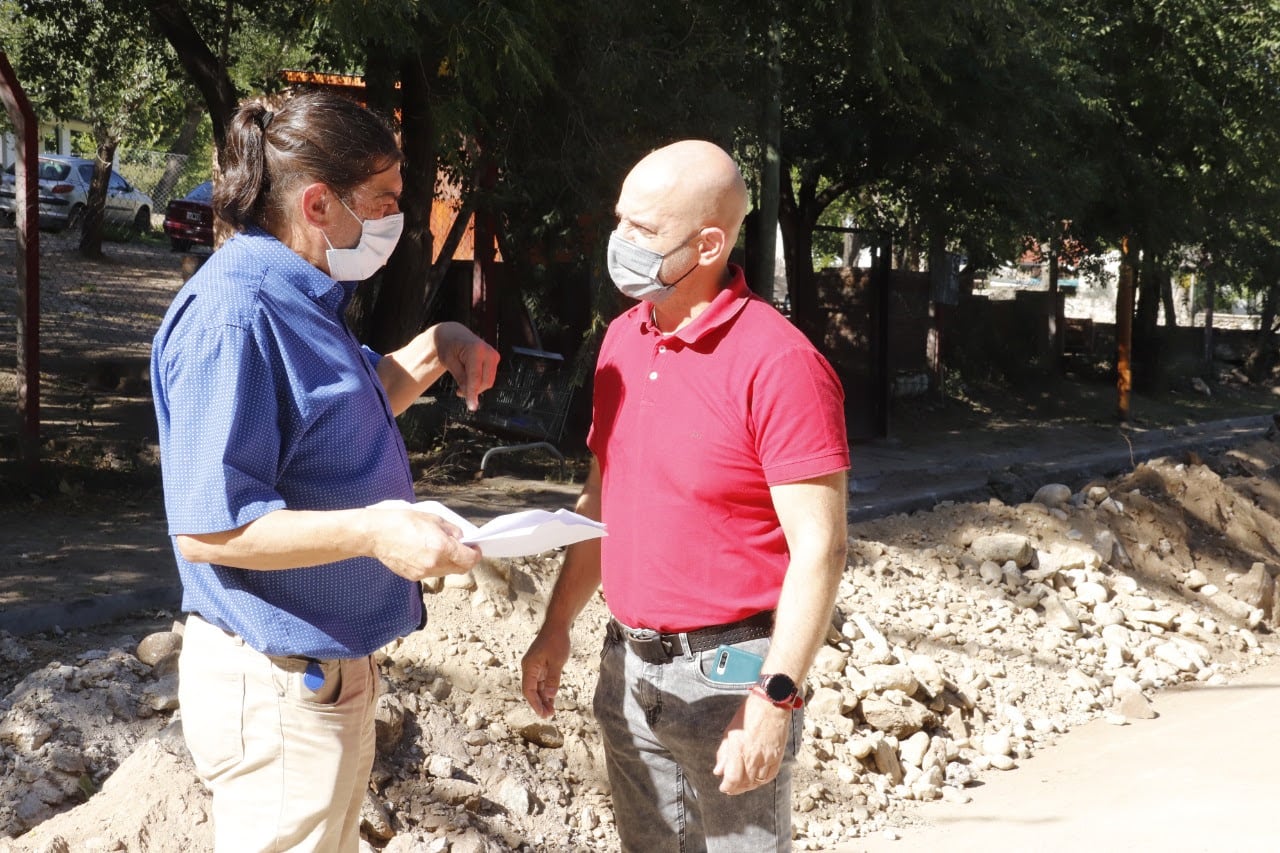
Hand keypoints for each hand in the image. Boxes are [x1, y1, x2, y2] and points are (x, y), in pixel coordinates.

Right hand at [365, 507, 480, 580]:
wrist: (377, 534)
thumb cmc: (403, 522)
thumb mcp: (433, 519)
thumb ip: (451, 530)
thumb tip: (461, 539)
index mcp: (442, 547)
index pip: (469, 559)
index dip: (476, 554)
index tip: (476, 548)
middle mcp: (434, 563)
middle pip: (460, 569)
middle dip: (465, 560)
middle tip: (464, 549)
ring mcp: (423, 572)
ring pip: (446, 572)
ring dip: (451, 563)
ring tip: (444, 550)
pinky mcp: (413, 577)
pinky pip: (432, 573)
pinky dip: (436, 566)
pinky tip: (428, 554)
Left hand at [431, 322, 498, 410]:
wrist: (453, 334)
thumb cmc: (448, 347)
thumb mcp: (449, 363)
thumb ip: (460, 378)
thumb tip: (469, 394)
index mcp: (475, 350)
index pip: (475, 378)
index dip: (473, 394)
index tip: (472, 407)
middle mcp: (488, 352)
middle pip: (485, 382)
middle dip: (473, 390)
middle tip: (458, 391)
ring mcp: (493, 355)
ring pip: (488, 381)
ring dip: (476, 387)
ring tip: (461, 383)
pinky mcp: (495, 359)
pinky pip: (488, 377)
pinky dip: (479, 382)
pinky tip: (468, 377)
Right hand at [521, 624, 571, 717]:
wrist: (557, 625)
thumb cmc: (557, 641)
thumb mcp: (557, 661)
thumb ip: (553, 679)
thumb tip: (549, 696)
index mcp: (529, 666)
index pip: (528, 690)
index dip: (534, 703)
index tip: (542, 714)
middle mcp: (529, 668)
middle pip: (531, 690)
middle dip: (539, 704)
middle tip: (548, 716)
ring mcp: (535, 667)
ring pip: (537, 687)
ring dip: (543, 699)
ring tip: (551, 712)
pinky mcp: (541, 665)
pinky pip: (542, 682)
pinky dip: (546, 691)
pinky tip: (551, 701)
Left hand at [712, 694, 791, 794]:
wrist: (772, 704)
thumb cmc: (748, 713)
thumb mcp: (730, 731)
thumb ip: (723, 753)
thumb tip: (718, 771)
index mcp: (739, 749)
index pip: (732, 778)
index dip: (727, 786)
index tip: (723, 787)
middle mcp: (753, 757)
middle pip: (744, 783)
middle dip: (736, 788)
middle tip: (730, 788)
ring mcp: (767, 758)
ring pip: (757, 782)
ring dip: (748, 786)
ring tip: (742, 785)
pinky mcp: (777, 757)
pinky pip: (770, 776)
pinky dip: (762, 781)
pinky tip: (756, 780)